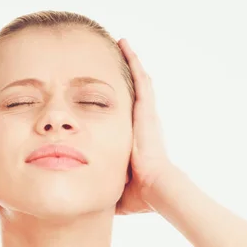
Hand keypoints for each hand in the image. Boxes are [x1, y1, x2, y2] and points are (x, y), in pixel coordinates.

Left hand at [115, 38, 173, 215]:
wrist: (156, 188)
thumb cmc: (140, 193)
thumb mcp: (117, 189)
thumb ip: (105, 189)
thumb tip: (91, 202)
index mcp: (138, 141)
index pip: (129, 117)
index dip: (121, 104)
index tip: (113, 96)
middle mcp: (144, 124)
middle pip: (136, 94)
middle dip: (127, 78)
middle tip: (117, 61)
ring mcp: (147, 116)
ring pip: (139, 82)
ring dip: (131, 63)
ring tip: (121, 44)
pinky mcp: (147, 111)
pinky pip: (140, 80)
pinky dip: (133, 62)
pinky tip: (124, 45)